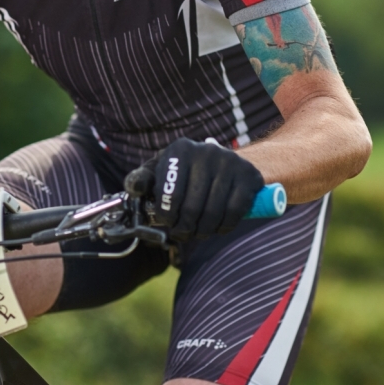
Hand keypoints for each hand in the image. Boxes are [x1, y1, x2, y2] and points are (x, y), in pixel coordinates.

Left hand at [124, 138, 263, 240]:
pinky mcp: (249, 175)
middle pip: (192, 206)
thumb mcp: (160, 170)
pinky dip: (224, 226)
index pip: (170, 192)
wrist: (225, 163)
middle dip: (184, 228)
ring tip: (197, 233)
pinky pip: (235, 212)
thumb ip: (142, 180)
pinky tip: (216, 227)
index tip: (167, 222)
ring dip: (203, 231)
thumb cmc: (185, 172)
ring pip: (213, 212)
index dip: (166, 215)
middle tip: (182, 234)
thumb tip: (135, 189)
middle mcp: (206, 151)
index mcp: (180, 150)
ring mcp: (230, 162)